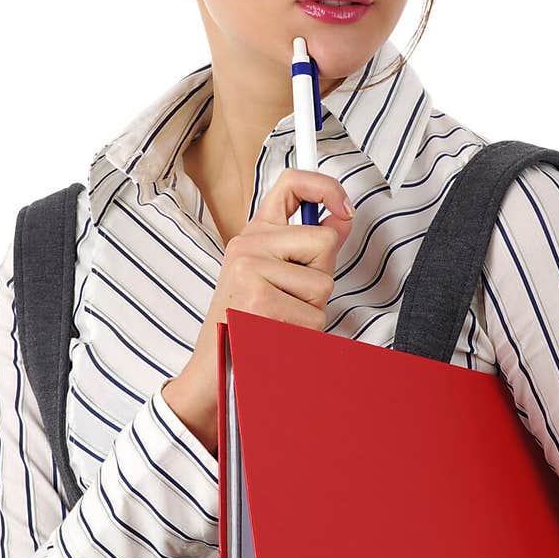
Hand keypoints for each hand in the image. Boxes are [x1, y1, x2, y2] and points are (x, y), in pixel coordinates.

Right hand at [164, 169, 356, 451]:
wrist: (214, 372)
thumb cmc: (245, 326)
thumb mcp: (270, 278)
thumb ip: (305, 248)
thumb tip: (343, 219)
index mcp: (252, 236)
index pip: (291, 185)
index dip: (326, 186)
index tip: (344, 207)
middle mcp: (248, 246)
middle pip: (324, 241)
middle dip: (321, 276)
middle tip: (291, 300)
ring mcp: (251, 272)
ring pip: (323, 284)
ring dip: (312, 313)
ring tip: (280, 321)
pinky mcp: (259, 301)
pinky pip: (314, 316)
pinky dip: (304, 334)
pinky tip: (276, 336)